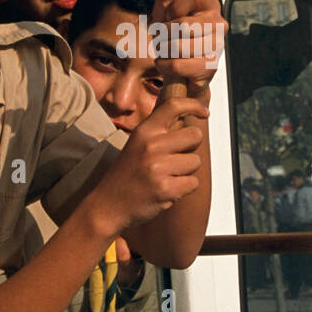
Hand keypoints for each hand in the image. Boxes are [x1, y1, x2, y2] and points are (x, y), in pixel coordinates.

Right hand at [90, 96, 207, 235]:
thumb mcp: (136, 144)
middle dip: (191, 148)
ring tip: (166, 177)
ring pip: (196, 161)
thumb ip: (158, 132)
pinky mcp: (166, 189)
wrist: (107, 206)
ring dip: (186, 171)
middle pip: (195, 135)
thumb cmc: (126, 176)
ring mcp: (158, 167)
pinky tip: (167, 190)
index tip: (204, 112)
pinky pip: (193, 183)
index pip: (174, 106)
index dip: (194, 105)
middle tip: (175, 159)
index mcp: (144, 131)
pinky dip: (184, 189)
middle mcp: (151, 145)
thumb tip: (188, 122)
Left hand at [150, 0, 226, 94]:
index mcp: (211, 4)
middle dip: (164, 33)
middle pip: (183, 24)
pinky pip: (178, 65)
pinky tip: (166, 63)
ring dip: (163, 50)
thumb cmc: (174, 35)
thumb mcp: (165, 12)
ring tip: (163, 50)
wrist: (181, 67)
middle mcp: (220, 24)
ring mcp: (218, 47)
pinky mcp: (210, 68)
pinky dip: (165, 65)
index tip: (169, 15)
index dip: (174, 6)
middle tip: (161, 37)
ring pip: (178, 46)